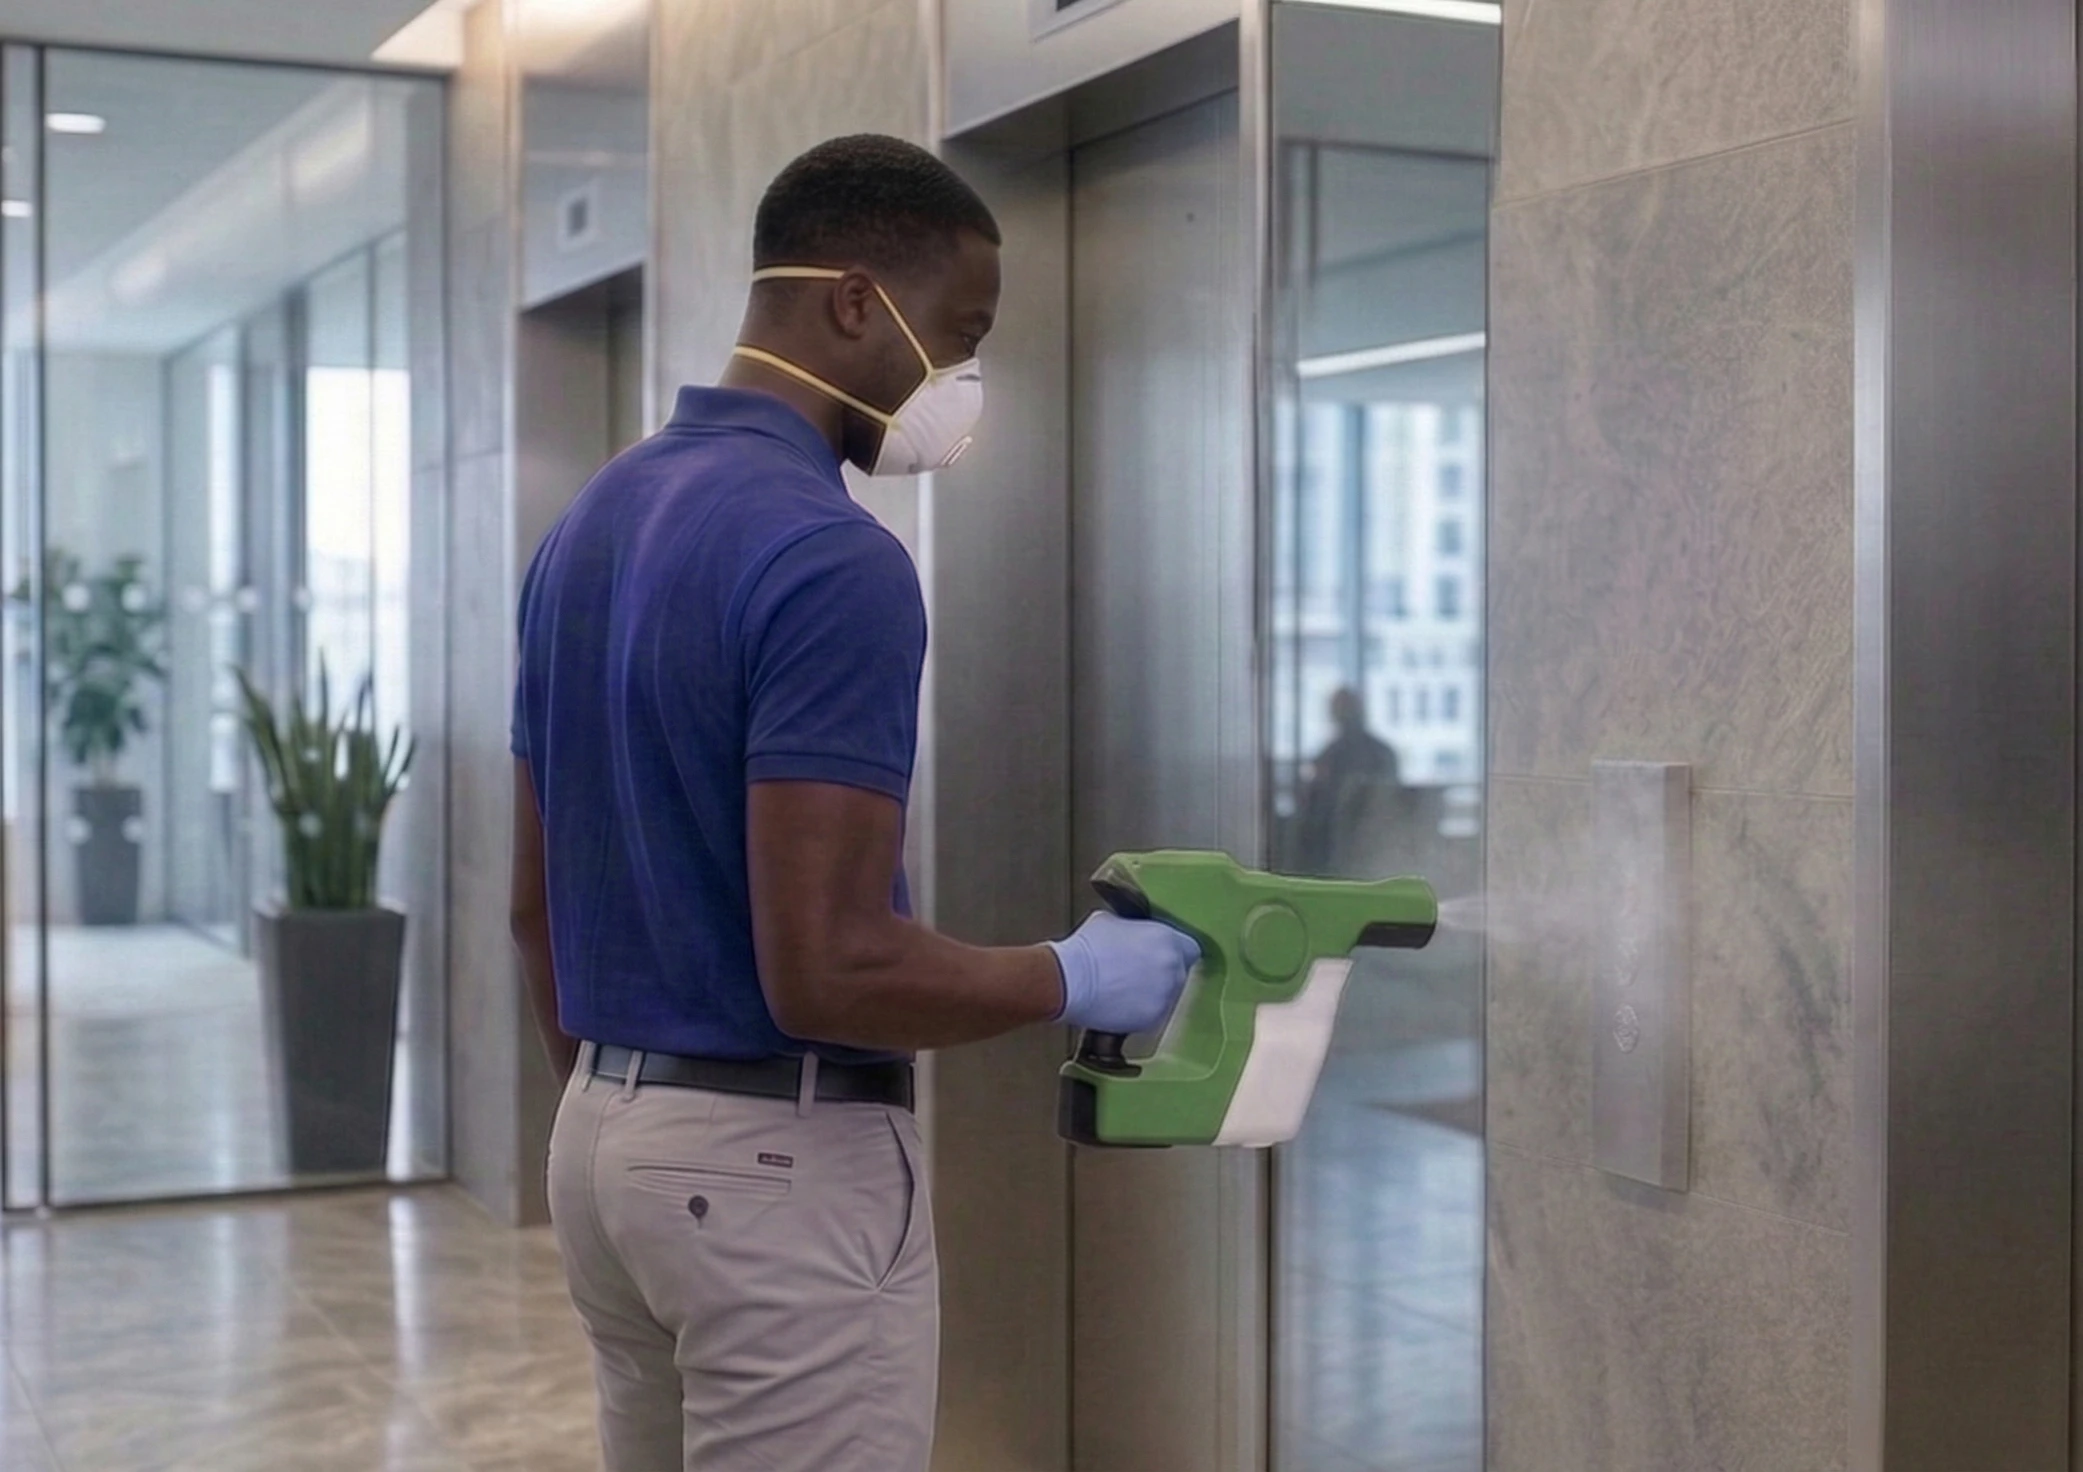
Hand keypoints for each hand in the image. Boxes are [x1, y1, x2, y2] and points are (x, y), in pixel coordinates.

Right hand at [1047, 912, 1199, 1035]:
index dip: (1176, 952)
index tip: (1162, 956)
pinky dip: (1141, 1011)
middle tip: (1139, 974)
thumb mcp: (1112, 921)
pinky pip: (1153, 1015)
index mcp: (1168, 940)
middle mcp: (1173, 969)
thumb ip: (1135, 928)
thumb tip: (1134, 933)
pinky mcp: (1152, 1020)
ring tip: (1126, 990)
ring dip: (1153, 994)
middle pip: (1180, 974)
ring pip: (1168, 997)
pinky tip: (1120, 1003)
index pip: (1191, 949)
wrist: (1068, 980)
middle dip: (1163, 974)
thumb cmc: (1086, 948)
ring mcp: (1165, 997)